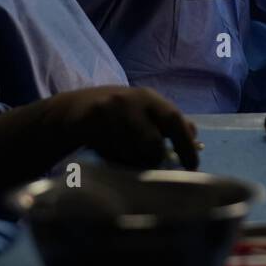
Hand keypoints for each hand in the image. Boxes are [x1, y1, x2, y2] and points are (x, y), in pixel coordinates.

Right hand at [0, 86, 199, 188]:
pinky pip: (109, 151)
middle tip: (154, 166)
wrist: (70, 111)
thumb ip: (166, 123)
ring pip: (131, 151)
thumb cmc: (116, 116)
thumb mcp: (143, 113)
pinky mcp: (89, 121)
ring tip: (127, 158)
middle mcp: (132, 100)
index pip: (175, 120)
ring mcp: (109, 109)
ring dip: (132, 161)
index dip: (186, 145)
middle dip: (155, 158)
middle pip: (153, 141)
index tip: (192, 166)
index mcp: (150, 98)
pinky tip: (110, 155)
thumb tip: (195, 135)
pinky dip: (114, 159)